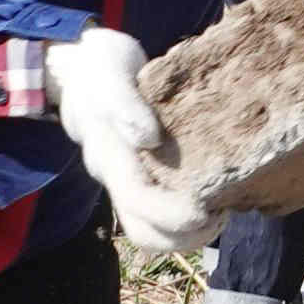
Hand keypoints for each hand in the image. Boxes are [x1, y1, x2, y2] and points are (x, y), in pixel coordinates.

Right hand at [44, 27, 215, 259]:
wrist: (82, 68)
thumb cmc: (99, 65)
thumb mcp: (108, 71)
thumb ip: (125, 103)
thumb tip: (149, 138)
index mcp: (110, 158)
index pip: (138, 202)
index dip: (172, 216)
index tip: (207, 212)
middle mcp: (115, 179)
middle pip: (144, 232)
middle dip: (184, 237)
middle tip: (221, 215)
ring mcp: (126, 182)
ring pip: (152, 230)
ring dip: (188, 234)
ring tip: (222, 211)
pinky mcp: (141, 178)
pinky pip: (160, 214)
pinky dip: (188, 218)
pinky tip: (214, 197)